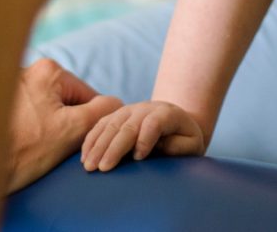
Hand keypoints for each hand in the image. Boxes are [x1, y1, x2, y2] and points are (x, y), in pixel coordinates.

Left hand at [6, 59, 122, 192]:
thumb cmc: (23, 150)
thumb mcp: (72, 131)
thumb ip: (101, 112)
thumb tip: (117, 103)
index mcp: (48, 69)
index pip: (86, 95)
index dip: (89, 121)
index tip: (78, 141)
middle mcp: (26, 68)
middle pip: (64, 100)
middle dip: (66, 123)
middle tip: (54, 146)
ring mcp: (7, 83)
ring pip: (45, 107)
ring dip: (47, 126)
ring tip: (35, 146)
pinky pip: (26, 111)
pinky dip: (29, 126)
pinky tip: (22, 141)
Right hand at [80, 100, 205, 171]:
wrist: (175, 121)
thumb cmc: (185, 139)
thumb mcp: (192, 144)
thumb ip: (180, 146)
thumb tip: (160, 147)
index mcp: (167, 113)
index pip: (154, 123)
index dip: (146, 139)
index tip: (139, 158)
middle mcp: (145, 108)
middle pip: (127, 126)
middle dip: (114, 148)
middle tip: (102, 169)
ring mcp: (128, 110)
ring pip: (110, 125)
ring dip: (98, 146)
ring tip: (89, 166)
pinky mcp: (116, 116)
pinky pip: (100, 125)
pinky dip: (91, 140)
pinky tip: (84, 156)